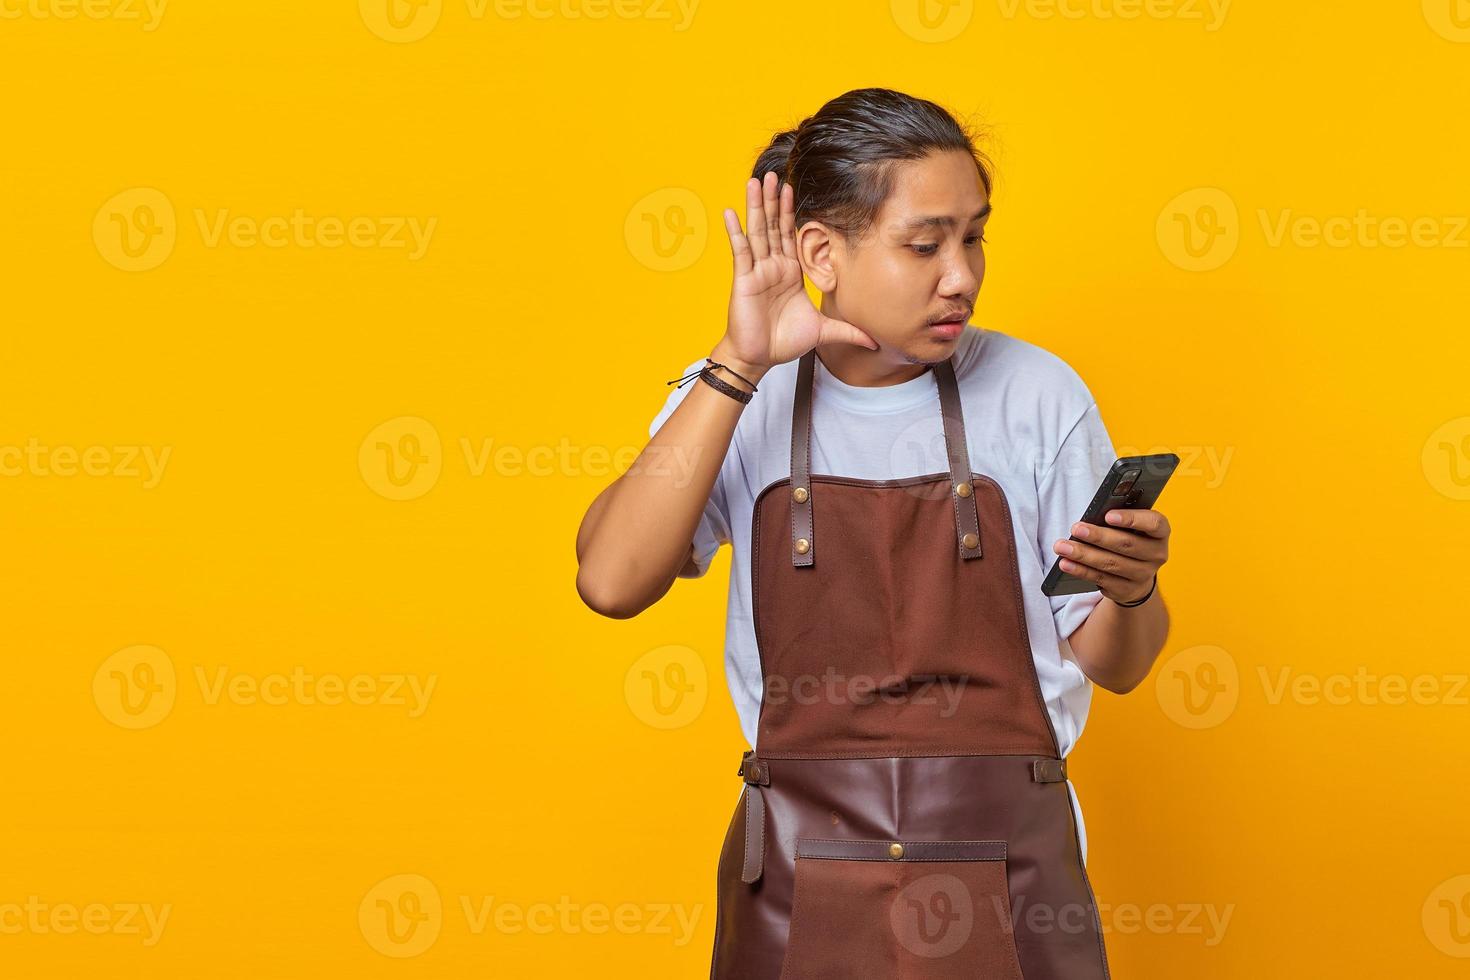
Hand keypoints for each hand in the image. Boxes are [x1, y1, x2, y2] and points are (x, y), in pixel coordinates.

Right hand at [716, 171, 877, 375]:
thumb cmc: (783, 343)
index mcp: (789, 273)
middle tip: (774, 174)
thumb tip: (875, 341)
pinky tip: (731, 212)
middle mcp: (772, 267)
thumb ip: (848, 331)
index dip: (790, 212)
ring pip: (757, 231)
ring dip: (756, 205)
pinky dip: (735, 231)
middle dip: (774, 200)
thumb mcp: (823, 332)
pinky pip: (740, 251)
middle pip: (772, 226)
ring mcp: (757, 271)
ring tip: (755, 181)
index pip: (789, 236)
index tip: (793, 189)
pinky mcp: (743, 279)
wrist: (760, 358)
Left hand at [1052, 508, 1170, 604]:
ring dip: (1084, 554)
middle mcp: (1157, 554)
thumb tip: (1091, 517)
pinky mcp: (1126, 590)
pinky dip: (1081, 570)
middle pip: (1126, 544)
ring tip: (1062, 546)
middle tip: (1076, 528)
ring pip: (1111, 563)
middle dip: (1098, 536)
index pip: (1154, 523)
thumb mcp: (1130, 527)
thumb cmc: (1129, 539)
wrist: (1135, 575)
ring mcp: (1143, 575)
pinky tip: (1066, 563)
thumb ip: (1118, 520)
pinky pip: (1101, 579)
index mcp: (1160, 533)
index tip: (1108, 515)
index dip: (1132, 519)